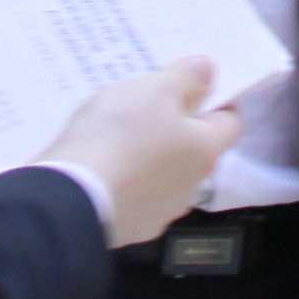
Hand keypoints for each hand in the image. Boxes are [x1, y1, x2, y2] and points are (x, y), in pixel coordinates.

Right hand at [36, 58, 246, 248]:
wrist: (69, 197)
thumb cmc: (118, 139)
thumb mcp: (152, 90)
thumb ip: (183, 79)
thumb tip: (206, 71)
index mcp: (205, 152)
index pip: (229, 122)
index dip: (215, 99)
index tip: (195, 85)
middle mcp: (189, 187)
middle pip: (191, 148)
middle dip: (173, 126)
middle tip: (145, 103)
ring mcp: (157, 212)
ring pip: (159, 173)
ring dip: (145, 154)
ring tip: (113, 132)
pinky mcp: (126, 227)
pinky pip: (129, 193)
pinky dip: (120, 177)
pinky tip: (97, 161)